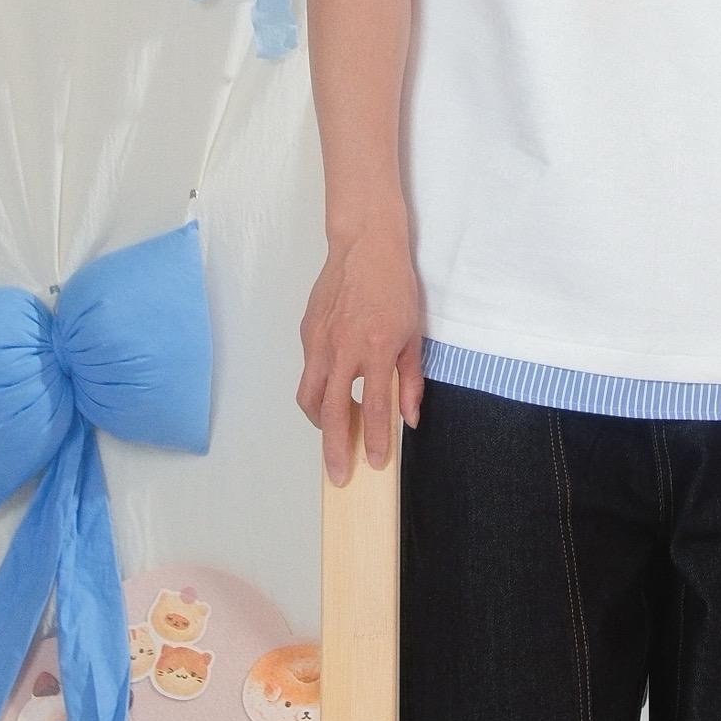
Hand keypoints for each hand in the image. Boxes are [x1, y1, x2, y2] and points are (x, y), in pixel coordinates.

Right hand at [299, 221, 423, 480]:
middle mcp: (341, 349)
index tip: (374, 462)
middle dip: (334, 449)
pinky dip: (317, 389)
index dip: (373, 441)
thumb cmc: (394, 286)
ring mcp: (318, 342)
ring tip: (333, 434)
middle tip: (338, 474)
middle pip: (329, 412)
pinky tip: (332, 390)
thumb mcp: (414, 334)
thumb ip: (410, 380)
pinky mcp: (306, 334)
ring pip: (308, 396)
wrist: (365, 246)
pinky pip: (308, 371)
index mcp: (374, 350)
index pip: (372, 409)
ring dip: (319, 422)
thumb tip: (409, 417)